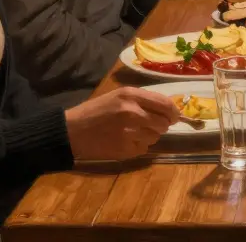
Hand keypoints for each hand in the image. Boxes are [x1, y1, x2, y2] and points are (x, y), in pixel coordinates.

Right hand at [64, 86, 179, 160]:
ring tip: (131, 132)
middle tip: (149, 125)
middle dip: (160, 125)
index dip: (173, 112)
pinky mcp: (125, 150)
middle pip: (163, 123)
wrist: (71, 131)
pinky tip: (124, 141)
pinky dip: (138, 146)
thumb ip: (142, 100)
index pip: (165, 104)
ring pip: (155, 137)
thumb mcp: (118, 96)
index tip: (174, 116)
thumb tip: (168, 110)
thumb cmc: (95, 111)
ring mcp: (129, 132)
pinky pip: (144, 149)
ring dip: (148, 136)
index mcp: (131, 95)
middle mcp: (133, 112)